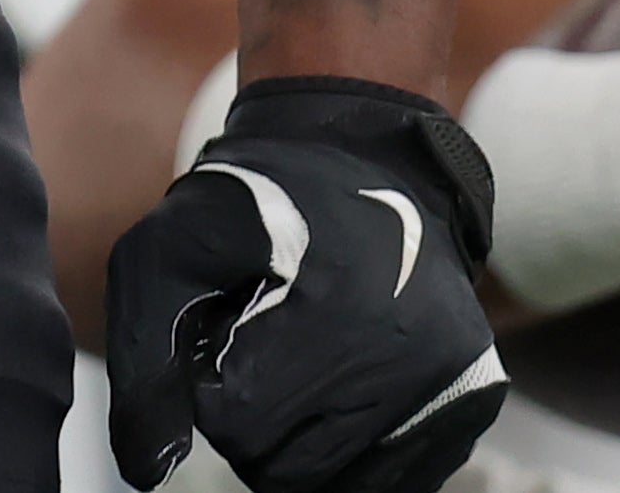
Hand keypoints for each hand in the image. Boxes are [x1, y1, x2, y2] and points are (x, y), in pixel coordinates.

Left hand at [104, 75, 506, 491]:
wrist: (374, 159)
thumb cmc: (260, 202)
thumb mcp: (172, 245)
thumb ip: (143, 355)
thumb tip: (145, 471)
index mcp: (340, 305)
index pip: (236, 423)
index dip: (209, 384)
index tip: (226, 329)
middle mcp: (413, 355)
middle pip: (283, 468)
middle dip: (251, 419)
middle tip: (262, 348)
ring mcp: (455, 386)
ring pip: (332, 483)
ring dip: (297, 439)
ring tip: (303, 362)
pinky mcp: (477, 406)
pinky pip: (386, 482)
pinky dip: (348, 451)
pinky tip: (342, 385)